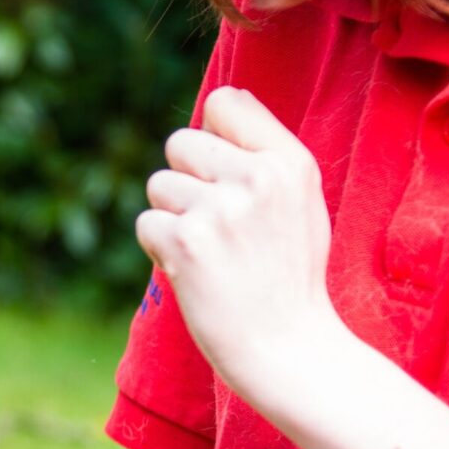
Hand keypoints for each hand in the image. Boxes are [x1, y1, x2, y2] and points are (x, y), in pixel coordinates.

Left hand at [133, 86, 350, 400]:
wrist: (289, 349)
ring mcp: (220, 209)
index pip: (223, 102)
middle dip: (187, 181)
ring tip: (213, 255)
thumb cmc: (289, 274)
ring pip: (158, 185)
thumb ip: (266, 149)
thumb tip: (225, 98)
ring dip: (173, 220)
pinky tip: (196, 274)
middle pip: (180, 142)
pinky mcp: (186, 243)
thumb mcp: (303, 200)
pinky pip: (146, 224)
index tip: (225, 175)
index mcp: (289, 161)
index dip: (211, 136)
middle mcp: (257, 177)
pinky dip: (160, 251)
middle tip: (220, 228)